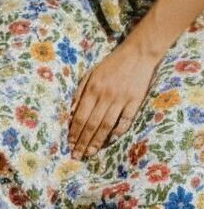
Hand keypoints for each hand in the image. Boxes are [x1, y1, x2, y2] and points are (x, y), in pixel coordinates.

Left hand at [69, 42, 159, 159]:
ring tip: (90, 153)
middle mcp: (105, 96)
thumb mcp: (91, 74)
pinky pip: (125, 121)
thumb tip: (70, 112)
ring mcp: (121, 99)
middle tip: (77, 156)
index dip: (74, 133)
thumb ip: (80, 92)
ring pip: (106, 126)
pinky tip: (110, 141)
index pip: (80, 117)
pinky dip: (118, 132)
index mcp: (93, 89)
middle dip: (82, 142)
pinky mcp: (135, 101)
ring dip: (97, 142)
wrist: (139, 53)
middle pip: (91, 125)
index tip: (70, 145)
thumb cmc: (112, 64)